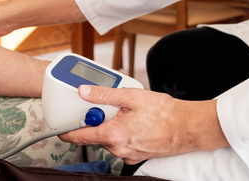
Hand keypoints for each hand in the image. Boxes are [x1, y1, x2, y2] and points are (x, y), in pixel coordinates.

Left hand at [58, 85, 227, 164]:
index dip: (68, 131)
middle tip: (110, 107)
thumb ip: (104, 94)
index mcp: (114, 134)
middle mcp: (119, 149)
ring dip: (112, 127)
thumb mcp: (131, 96)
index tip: (60, 128)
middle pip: (96, 136)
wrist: (187, 127)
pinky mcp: (137, 156)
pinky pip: (122, 145)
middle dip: (98, 121)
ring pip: (110, 140)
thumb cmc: (164, 113)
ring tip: (129, 114)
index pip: (81, 136)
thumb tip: (85, 92)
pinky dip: (123, 133)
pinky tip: (136, 123)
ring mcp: (129, 155)